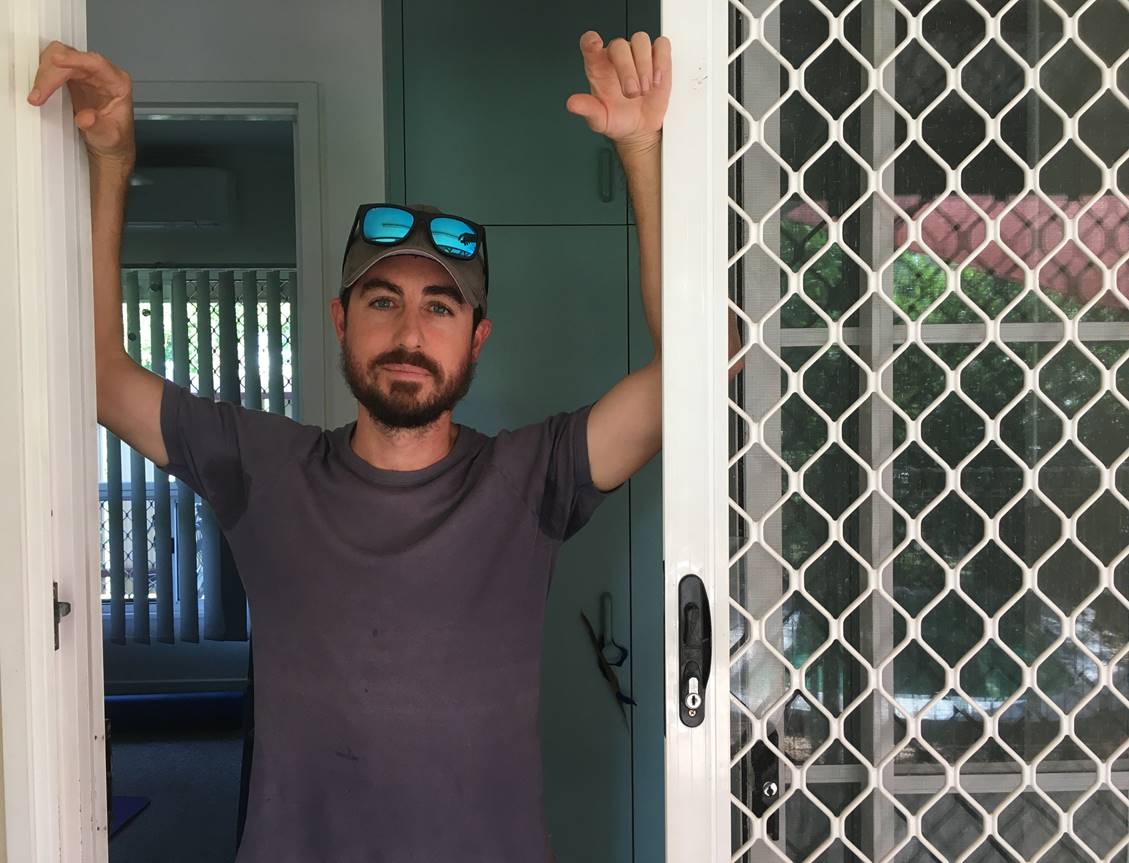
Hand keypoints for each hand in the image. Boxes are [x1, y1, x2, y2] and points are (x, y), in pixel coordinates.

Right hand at [26, 41, 135, 167]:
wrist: (109, 145)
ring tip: (38, 95)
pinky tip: (40, 90)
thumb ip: (99, 127)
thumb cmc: (114, 138)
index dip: (74, 59)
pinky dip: (44, 76)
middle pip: (72, 57)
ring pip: (60, 57)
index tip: (56, 60)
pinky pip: (54, 68)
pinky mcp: (73, 78)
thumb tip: (86, 118)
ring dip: (45, 73)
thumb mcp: (109, 137)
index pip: (96, 63)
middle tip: (40, 93)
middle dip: (52, 72)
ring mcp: (86, 74)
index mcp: (117, 83)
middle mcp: (102, 74)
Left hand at [566, 31, 670, 150]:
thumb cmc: (618, 120)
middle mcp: (617, 58)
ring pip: (641, 41)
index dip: (591, 40)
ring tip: (646, 89)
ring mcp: (637, 56)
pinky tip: (657, 80)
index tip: (595, 44)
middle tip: (632, 93)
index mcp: (598, 67)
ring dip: (645, 66)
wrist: (640, 128)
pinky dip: (661, 62)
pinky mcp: (658, 59)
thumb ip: (587, 110)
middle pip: (620, 45)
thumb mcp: (600, 120)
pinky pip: (661, 46)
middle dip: (627, 69)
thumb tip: (573, 104)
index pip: (589, 44)